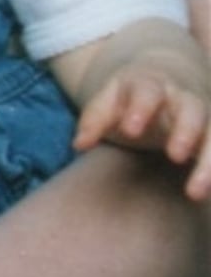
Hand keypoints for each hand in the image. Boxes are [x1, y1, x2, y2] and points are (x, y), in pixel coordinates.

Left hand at [74, 42, 210, 199]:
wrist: (165, 81)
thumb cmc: (129, 97)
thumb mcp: (109, 100)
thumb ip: (94, 119)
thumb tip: (79, 144)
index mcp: (150, 84)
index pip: (147, 91)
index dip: (140, 108)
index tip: (131, 129)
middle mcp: (182, 99)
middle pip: (192, 109)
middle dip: (185, 131)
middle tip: (174, 155)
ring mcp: (203, 119)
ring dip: (209, 163)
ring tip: (195, 193)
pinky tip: (206, 195)